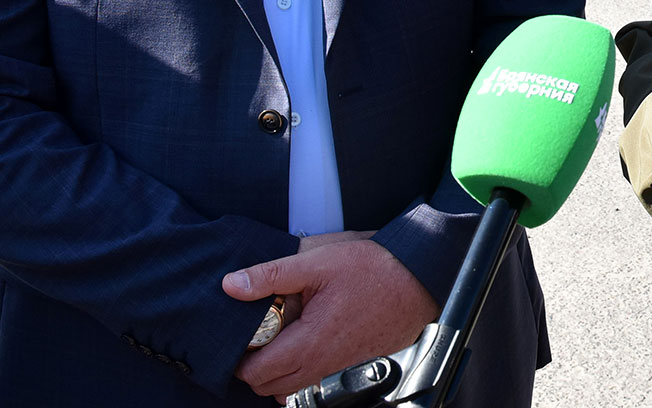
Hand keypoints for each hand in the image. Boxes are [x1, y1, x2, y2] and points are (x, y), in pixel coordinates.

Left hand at [223, 235, 437, 400]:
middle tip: (257, 336)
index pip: (256, 373)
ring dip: (277, 371)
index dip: (239, 360)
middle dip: (254, 367)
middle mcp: (323, 365)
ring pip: (290, 389)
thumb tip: (232, 285)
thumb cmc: (374, 269)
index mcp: (310, 343)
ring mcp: (339, 369)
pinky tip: (304, 342)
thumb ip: (271, 276)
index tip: (241, 338)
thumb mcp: (317, 262)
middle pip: (269, 388)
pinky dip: (299, 371)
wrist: (419, 278)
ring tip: (279, 338)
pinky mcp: (352, 366)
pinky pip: (313, 382)